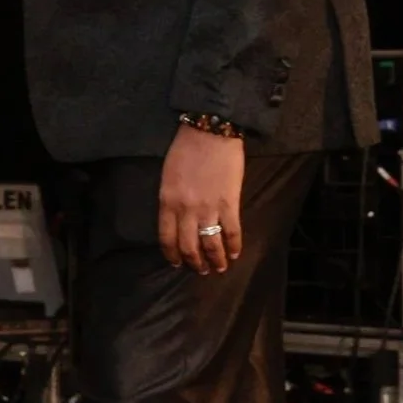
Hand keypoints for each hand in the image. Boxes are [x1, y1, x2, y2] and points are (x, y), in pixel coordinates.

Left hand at [158, 124, 244, 273]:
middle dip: (194, 262)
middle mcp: (185, 210)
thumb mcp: (168, 176)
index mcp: (167, 202)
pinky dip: (234, 246)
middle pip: (188, 246)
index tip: (177, 264)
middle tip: (200, 270)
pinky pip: (232, 232)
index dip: (172, 254)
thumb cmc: (186, 150)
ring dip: (215, 260)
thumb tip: (177, 220)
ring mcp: (208, 208)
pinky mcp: (229, 204)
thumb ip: (171, 199)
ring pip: (210, 244)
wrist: (210, 132)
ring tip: (219, 267)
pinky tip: (236, 253)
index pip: (166, 238)